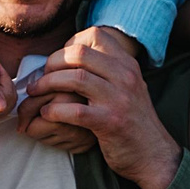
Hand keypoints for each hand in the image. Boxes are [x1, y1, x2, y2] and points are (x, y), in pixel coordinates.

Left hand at [15, 27, 182, 188]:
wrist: (153, 154)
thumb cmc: (133, 121)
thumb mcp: (128, 86)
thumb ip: (108, 70)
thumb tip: (73, 55)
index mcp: (127, 64)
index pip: (95, 35)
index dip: (70, 42)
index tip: (60, 59)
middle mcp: (124, 77)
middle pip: (79, 53)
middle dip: (52, 63)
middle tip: (41, 77)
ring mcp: (118, 99)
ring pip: (74, 78)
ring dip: (47, 84)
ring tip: (36, 93)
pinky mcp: (109, 122)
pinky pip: (74, 110)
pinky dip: (54, 110)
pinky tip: (46, 114)